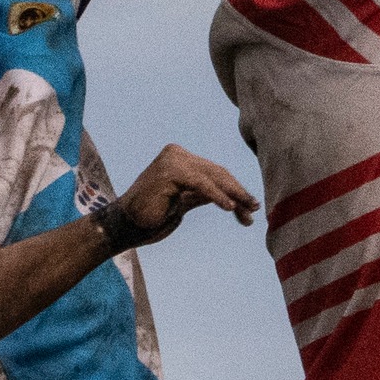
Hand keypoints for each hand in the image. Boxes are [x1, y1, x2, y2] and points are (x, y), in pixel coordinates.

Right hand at [118, 143, 257, 243]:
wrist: (125, 226)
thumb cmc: (153, 217)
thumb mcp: (185, 203)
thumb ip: (206, 195)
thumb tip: (237, 199)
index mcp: (180, 158)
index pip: (215, 172)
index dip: (236, 190)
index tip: (251, 207)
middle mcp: (177, 154)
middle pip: (217, 172)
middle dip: (238, 192)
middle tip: (254, 208)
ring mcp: (172, 160)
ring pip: (212, 176)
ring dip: (233, 194)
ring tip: (247, 209)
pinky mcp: (169, 172)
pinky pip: (200, 183)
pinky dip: (217, 195)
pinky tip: (229, 207)